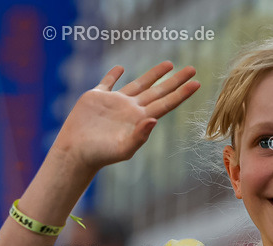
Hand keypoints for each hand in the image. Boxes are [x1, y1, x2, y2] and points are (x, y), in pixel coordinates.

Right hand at [54, 62, 199, 172]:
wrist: (76, 152)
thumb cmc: (101, 155)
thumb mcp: (123, 148)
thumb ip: (140, 136)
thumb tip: (154, 119)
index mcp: (140, 119)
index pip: (166, 103)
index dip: (182, 93)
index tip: (196, 83)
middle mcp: (131, 109)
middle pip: (158, 91)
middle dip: (175, 80)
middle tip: (192, 69)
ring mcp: (114, 102)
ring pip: (138, 83)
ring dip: (153, 74)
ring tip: (169, 64)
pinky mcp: (96, 97)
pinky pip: (107, 82)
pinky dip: (114, 74)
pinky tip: (120, 68)